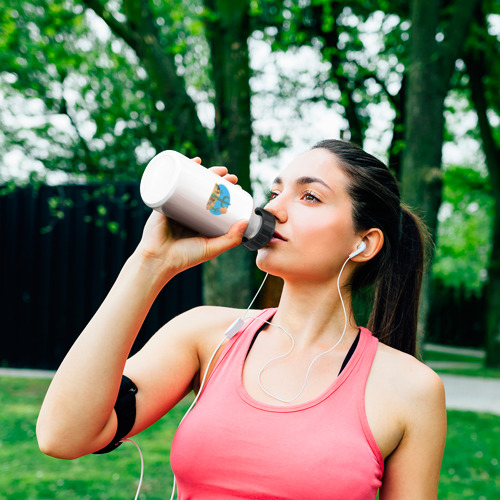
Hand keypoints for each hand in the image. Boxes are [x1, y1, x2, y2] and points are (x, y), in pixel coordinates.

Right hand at [135, 157, 247, 276]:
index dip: (228, 193)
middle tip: (230, 176)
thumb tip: (245, 221)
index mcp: (201, 221)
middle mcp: (189, 211)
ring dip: (206, 171)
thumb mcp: (212, 248)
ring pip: (192, 183)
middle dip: (220, 179)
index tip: (238, 187)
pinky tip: (193, 160)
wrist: (158, 260)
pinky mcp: (164, 200)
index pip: (217, 202)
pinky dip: (182, 168)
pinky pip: (173, 181)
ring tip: (218, 169)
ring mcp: (177, 204)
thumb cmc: (185, 257)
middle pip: (206, 189)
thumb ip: (231, 239)